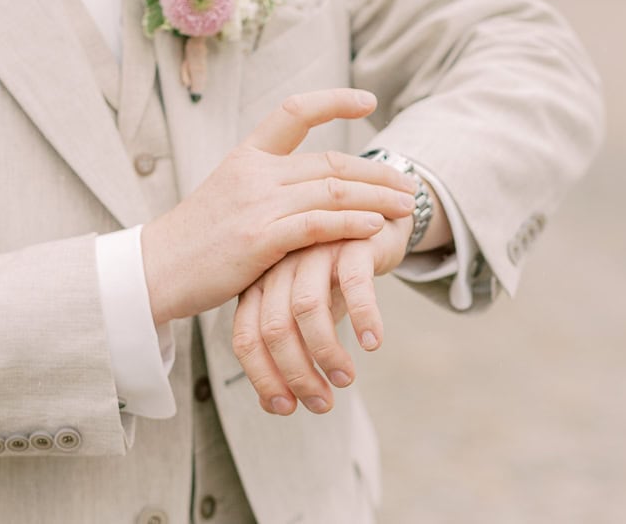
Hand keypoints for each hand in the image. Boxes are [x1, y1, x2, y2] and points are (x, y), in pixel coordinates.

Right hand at [141, 88, 418, 324]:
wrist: (155, 271)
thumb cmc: (197, 242)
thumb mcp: (230, 197)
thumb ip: (269, 188)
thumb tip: (312, 188)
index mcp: (247, 155)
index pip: (294, 110)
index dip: (334, 100)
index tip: (369, 101)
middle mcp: (254, 171)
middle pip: (331, 161)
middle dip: (377, 172)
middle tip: (408, 183)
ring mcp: (256, 204)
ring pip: (332, 191)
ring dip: (377, 198)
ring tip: (405, 208)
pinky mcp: (258, 239)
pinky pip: (317, 224)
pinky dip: (351, 224)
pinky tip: (375, 228)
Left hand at [231, 215, 412, 415]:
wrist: (378, 215)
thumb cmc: (336, 272)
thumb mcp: (310, 311)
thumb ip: (290, 348)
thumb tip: (275, 406)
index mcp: (261, 281)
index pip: (247, 335)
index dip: (262, 376)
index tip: (285, 409)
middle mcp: (281, 264)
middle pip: (274, 327)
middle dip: (296, 374)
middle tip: (322, 403)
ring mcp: (313, 248)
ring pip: (307, 308)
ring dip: (327, 352)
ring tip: (346, 379)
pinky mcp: (350, 237)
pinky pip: (354, 284)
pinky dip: (363, 318)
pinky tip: (373, 343)